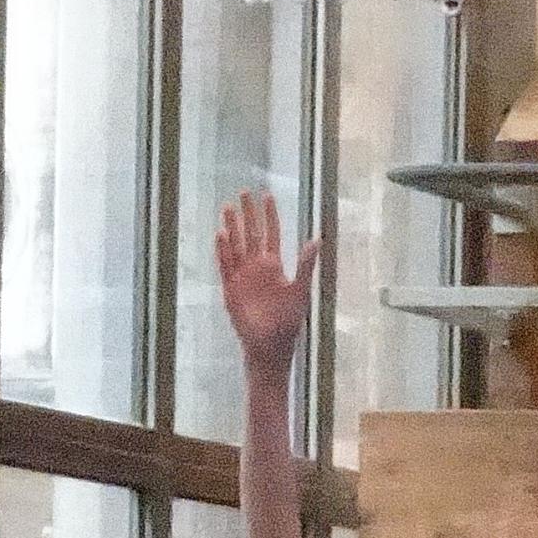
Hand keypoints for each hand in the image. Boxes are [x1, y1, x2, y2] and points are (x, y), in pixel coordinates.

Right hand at [217, 191, 314, 368]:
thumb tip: (316, 240)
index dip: (270, 216)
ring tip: (227, 208)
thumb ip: (306, 265)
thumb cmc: (287, 322)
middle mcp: (257, 267)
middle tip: (243, 192)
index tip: (267, 196)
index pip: (271, 234)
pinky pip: (225, 265)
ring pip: (235, 245)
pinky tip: (221, 235)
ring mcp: (242, 276)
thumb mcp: (300, 290)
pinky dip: (223, 251)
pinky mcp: (230, 289)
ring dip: (232, 228)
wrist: (270, 345)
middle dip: (248, 214)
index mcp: (274, 266)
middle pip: (250, 234)